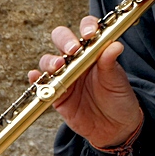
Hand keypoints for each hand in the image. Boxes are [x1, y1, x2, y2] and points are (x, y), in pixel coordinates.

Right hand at [29, 16, 141, 147]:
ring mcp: (64, 75)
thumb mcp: (117, 81)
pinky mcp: (56, 94)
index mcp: (94, 51)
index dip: (86, 27)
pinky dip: (35, 79)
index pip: (87, 30)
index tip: (89, 34)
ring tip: (58, 66)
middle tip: (72, 49)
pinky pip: (41, 83)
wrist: (114, 128)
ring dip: (50, 60)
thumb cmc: (118, 99)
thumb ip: (111, 63)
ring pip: (49, 60)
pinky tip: (35, 77)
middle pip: (62, 39)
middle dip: (64, 40)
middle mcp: (77, 59)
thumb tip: (115, 45)